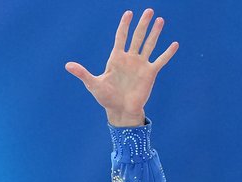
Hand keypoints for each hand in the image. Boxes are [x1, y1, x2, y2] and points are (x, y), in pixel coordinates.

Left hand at [65, 9, 177, 126]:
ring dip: (155, 33)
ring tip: (160, 20)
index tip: (128, 13)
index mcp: (116, 59)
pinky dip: (167, 53)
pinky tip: (174, 44)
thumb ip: (82, 73)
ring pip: (149, 45)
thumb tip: (67, 65)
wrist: (120, 111)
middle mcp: (130, 59)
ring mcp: (141, 65)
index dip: (124, 25)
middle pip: (137, 37)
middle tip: (148, 10)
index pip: (121, 37)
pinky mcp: (150, 73)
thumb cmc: (106, 98)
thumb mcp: (93, 84)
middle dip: (142, 24)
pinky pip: (160, 60)